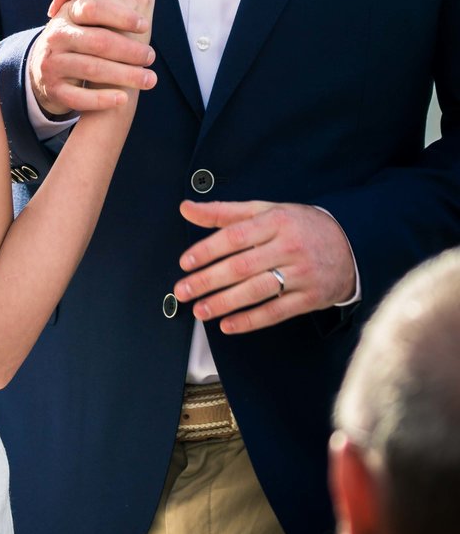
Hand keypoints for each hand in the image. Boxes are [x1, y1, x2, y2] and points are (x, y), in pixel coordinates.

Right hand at [30, 0, 162, 116]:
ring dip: (125, 76)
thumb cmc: (84, 32)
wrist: (49, 67)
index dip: (121, 16)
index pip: (95, 8)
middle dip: (129, 50)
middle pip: (98, 41)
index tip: (145, 25)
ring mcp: (53, 63)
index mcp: (69, 13)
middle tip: (151, 56)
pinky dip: (103, 100)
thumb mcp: (98, 7)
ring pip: (92, 70)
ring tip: (150, 79)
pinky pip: (78, 98)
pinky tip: (124, 100)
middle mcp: (58, 36)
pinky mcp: (54, 89)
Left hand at [174, 199, 356, 332]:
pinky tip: (228, 324)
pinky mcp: (310, 298)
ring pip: (257, 291)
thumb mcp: (265, 211)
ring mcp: (302, 274)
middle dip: (208, 280)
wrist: (350, 244)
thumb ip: (224, 212)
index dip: (208, 249)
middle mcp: (289, 247)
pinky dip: (250, 320)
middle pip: (242, 266)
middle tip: (183, 290)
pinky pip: (276, 312)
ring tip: (200, 310)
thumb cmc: (299, 226)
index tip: (186, 262)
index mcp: (276, 221)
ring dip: (224, 303)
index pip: (236, 236)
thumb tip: (187, 208)